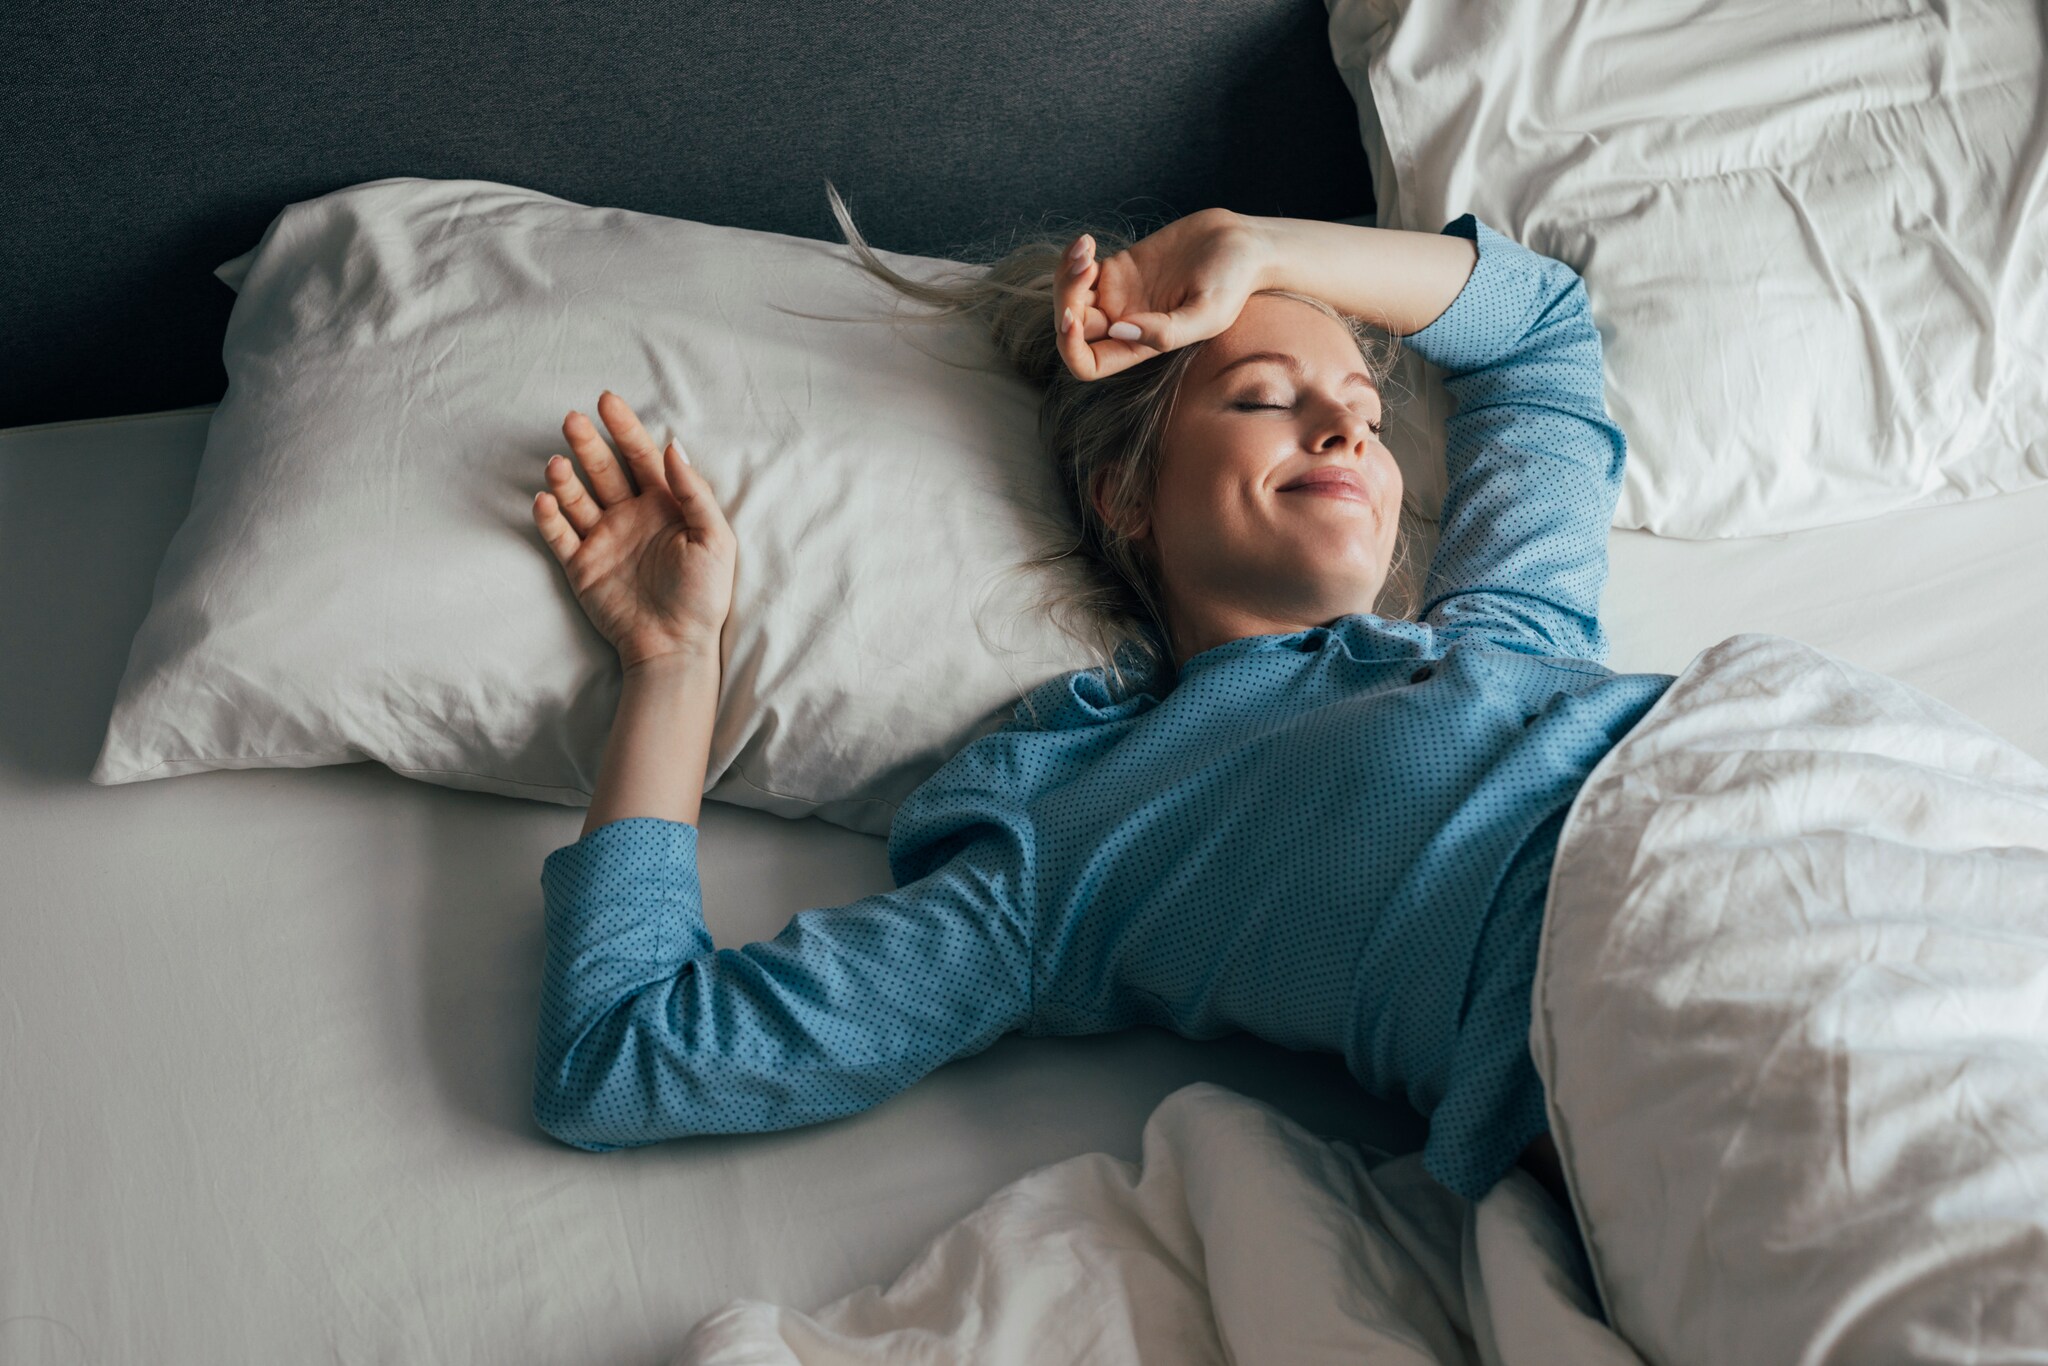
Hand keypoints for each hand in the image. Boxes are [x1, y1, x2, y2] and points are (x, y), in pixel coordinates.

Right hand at [532, 391, 736, 672]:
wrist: (674, 646)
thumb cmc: (703, 595)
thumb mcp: (715, 540)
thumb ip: (695, 493)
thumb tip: (673, 447)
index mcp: (664, 506)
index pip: (642, 457)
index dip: (626, 428)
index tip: (607, 400)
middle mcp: (630, 516)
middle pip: (604, 470)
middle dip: (588, 443)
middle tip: (572, 420)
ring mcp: (603, 539)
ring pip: (577, 498)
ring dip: (565, 478)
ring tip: (557, 464)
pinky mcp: (581, 566)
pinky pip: (559, 535)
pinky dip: (549, 517)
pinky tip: (545, 500)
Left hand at [1055, 207, 1273, 380]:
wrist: (1243, 243)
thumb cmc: (1234, 282)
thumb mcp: (1209, 314)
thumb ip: (1166, 332)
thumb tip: (1119, 330)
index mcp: (1140, 346)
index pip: (1087, 364)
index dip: (1070, 348)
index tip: (1073, 317)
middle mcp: (1124, 324)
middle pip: (1071, 326)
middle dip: (1065, 298)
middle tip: (1086, 265)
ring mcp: (1119, 294)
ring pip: (1070, 297)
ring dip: (1066, 274)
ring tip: (1087, 249)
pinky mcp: (1120, 267)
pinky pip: (1080, 269)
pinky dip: (1073, 257)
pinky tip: (1087, 242)